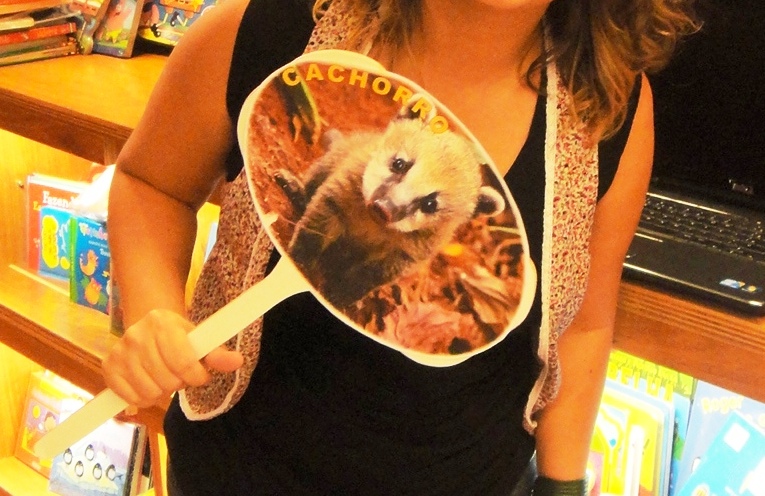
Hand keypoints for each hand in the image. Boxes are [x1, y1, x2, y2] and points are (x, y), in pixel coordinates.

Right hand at [103, 309, 243, 409]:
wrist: (147, 326)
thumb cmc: (178, 337)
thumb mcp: (199, 339)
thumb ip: (216, 353)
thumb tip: (237, 362)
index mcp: (162, 322)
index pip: (183, 362)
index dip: (196, 376)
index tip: (200, 376)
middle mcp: (136, 335)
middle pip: (167, 380)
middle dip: (179, 383)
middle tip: (178, 374)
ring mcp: (120, 351)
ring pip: (150, 393)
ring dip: (162, 392)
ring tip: (164, 377)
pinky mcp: (108, 367)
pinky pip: (132, 398)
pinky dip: (144, 398)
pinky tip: (148, 384)